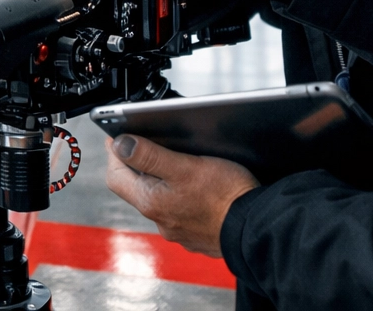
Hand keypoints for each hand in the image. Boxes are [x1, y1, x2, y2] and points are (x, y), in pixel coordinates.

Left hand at [104, 134, 257, 257]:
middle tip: (139, 145)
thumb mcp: (184, 167)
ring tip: (170, 162)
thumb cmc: (225, 197)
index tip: (116, 138)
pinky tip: (194, 187)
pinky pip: (180, 211)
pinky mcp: (197, 234)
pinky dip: (180, 196)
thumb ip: (149, 156)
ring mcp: (179, 229)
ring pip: (159, 200)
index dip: (114, 154)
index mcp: (151, 203)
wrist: (257, 229)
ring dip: (159, 181)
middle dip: (135, 166)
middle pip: (135, 188)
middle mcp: (161, 220)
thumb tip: (120, 145)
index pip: (116, 176)